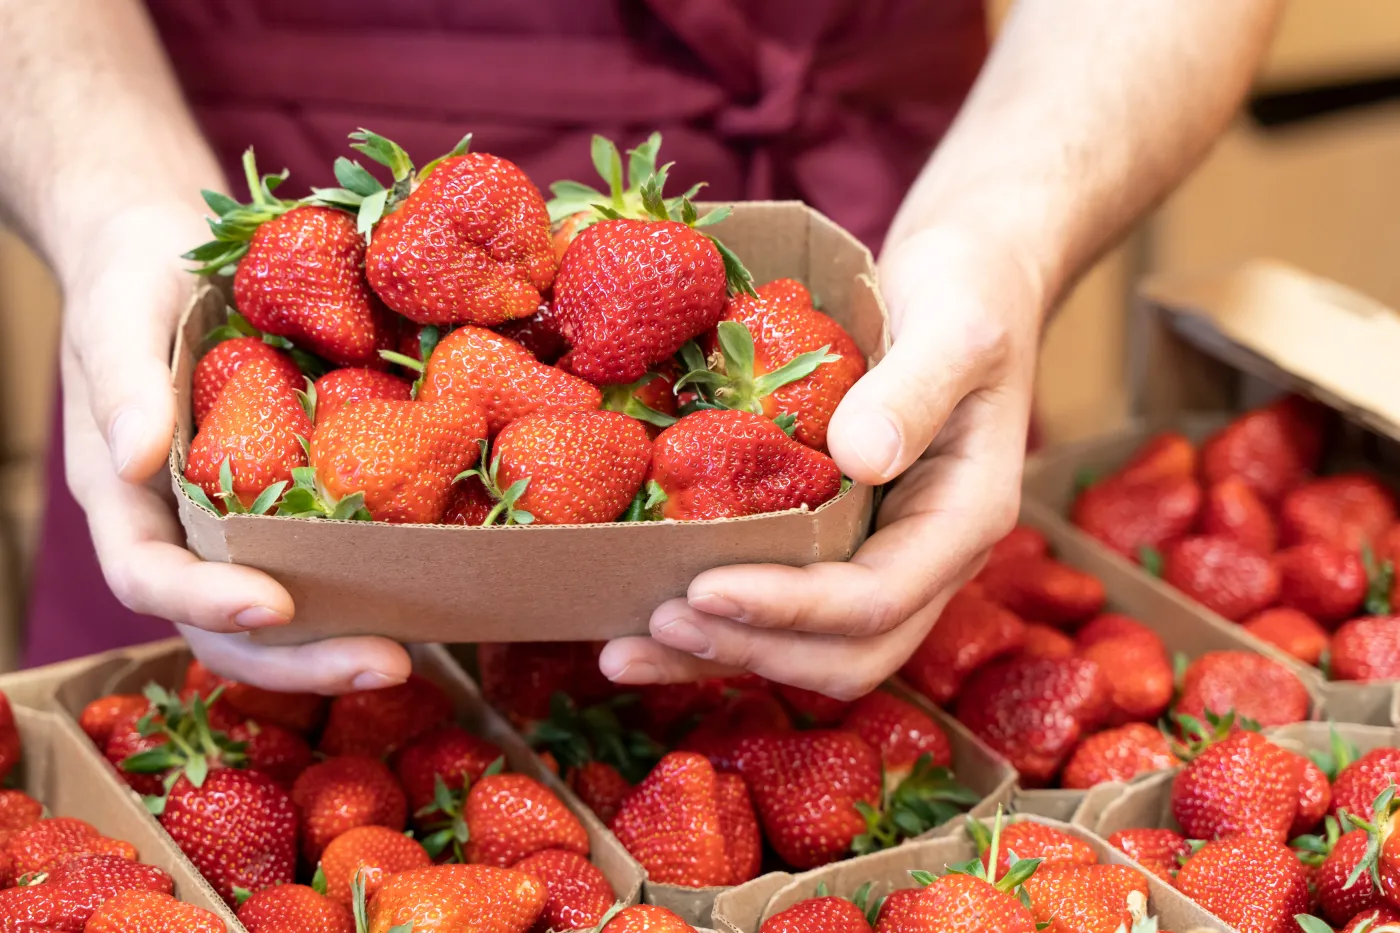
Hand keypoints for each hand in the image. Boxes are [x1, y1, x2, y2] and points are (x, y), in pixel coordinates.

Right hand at [57, 202, 410, 693]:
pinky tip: (429, 590)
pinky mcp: (287, 500)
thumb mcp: (118, 312)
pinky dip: (366, 586)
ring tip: (414, 652)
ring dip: (340, 642)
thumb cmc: (131, 276)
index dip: (207, 602)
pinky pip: (322, 558)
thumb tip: (135, 458)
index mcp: (123, 495)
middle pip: (225, 627)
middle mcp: (178, 528)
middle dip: (300, 660)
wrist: (164, 251)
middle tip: (388, 663)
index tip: (277, 606)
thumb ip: (122, 381)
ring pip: (280, 616)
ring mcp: (234, 523)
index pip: (150, 575)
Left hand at [599, 224, 1045, 697]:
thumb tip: (861, 459)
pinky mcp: (843, 543)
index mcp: (964, 517)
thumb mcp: (957, 327)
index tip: (705, 589)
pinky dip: (719, 625)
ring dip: (722, 656)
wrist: (969, 279)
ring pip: (811, 650)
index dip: (791, 608)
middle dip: (751, 650)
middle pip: (846, 654)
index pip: (878, 599)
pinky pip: (787, 610)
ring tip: (626, 649)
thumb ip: (915, 390)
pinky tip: (644, 620)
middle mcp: (927, 558)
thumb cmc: (970, 293)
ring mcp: (886, 557)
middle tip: (656, 623)